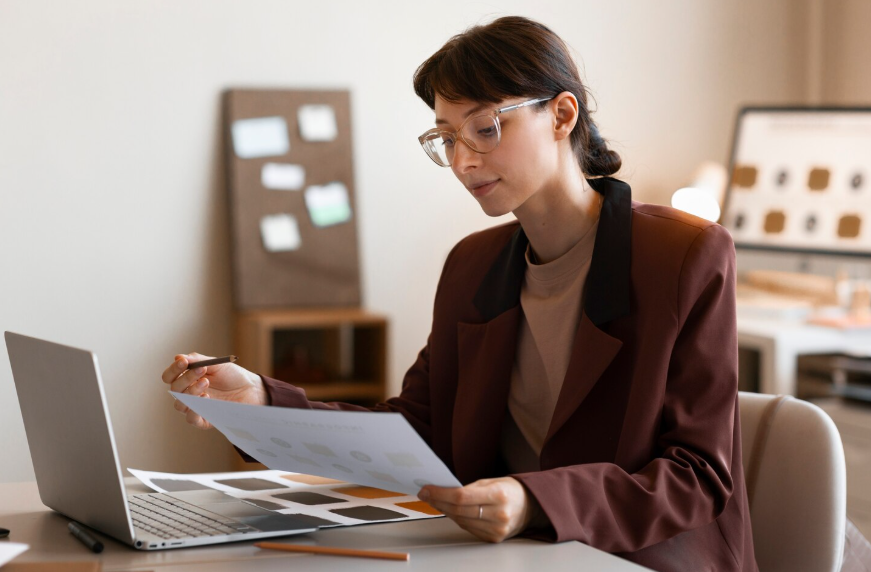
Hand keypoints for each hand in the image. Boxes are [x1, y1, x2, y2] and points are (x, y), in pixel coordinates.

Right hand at [161, 352, 268, 429]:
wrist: (251, 389)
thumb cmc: (232, 376)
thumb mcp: (216, 364)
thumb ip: (197, 360)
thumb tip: (177, 357)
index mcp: (187, 379)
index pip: (169, 377)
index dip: (173, 370)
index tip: (183, 362)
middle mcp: (187, 394)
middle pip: (174, 389)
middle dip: (186, 378)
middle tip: (203, 369)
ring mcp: (195, 407)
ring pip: (180, 405)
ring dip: (190, 392)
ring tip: (206, 382)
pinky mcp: (204, 420)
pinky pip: (191, 419)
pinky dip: (194, 410)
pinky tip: (206, 398)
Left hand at [418, 477, 539, 542]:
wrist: (531, 507)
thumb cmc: (510, 491)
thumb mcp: (492, 481)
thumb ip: (469, 488)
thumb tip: (442, 491)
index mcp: (499, 495)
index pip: (462, 497)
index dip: (440, 494)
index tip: (427, 489)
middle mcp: (498, 514)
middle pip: (459, 510)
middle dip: (438, 501)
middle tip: (426, 494)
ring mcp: (497, 529)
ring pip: (461, 521)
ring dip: (445, 510)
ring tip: (435, 500)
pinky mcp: (493, 538)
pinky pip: (468, 528)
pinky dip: (457, 518)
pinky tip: (450, 510)